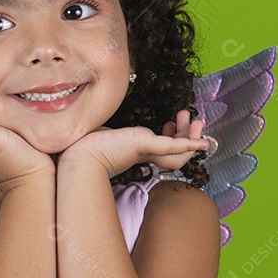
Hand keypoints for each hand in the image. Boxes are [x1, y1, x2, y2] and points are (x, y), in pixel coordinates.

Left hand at [61, 109, 209, 178]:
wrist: (75, 156)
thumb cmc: (81, 146)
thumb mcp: (100, 133)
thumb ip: (108, 131)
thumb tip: (100, 126)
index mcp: (133, 152)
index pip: (161, 150)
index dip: (173, 138)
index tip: (171, 122)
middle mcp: (141, 155)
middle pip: (174, 154)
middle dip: (187, 137)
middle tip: (194, 121)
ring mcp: (143, 152)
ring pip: (176, 154)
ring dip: (190, 138)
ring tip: (195, 121)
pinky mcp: (142, 146)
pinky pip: (171, 149)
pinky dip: (188, 145)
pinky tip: (202, 142)